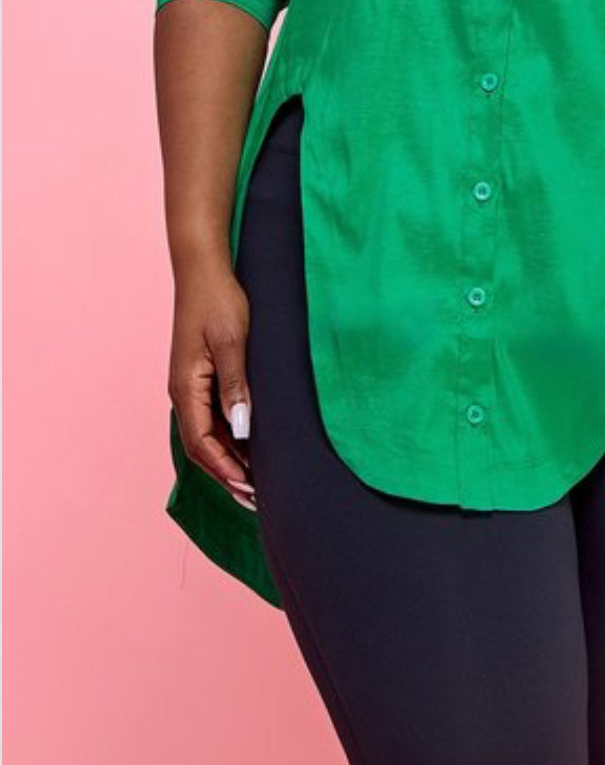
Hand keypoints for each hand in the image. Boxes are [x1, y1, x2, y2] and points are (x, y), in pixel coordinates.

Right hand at [168, 261, 256, 510]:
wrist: (203, 269)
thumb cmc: (219, 300)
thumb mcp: (232, 341)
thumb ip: (236, 385)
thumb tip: (242, 430)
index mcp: (185, 388)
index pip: (203, 444)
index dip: (227, 470)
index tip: (252, 490)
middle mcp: (182, 393)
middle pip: (202, 447)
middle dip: (227, 475)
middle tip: (258, 499)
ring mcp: (189, 386)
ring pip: (206, 436)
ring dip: (229, 460)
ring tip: (256, 483)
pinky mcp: (199, 377)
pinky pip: (211, 418)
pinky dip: (228, 439)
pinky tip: (249, 447)